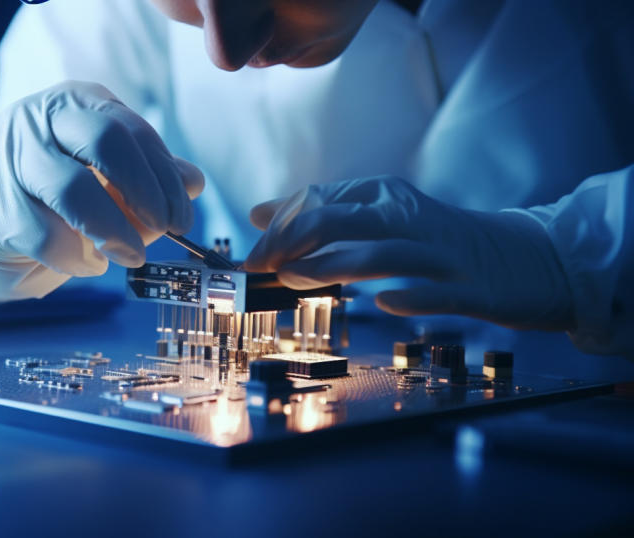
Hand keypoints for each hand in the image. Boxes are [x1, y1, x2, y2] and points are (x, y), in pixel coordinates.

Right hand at [0, 81, 203, 300]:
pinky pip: (47, 237)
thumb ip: (149, 177)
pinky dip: (77, 259)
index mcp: (76, 103)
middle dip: (145, 191)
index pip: (133, 131)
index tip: (182, 217)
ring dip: (114, 231)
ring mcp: (9, 159)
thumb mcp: (106, 180)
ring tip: (131, 256)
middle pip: (105, 141)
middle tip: (165, 228)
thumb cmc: (54, 200)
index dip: (165, 177)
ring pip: (74, 190)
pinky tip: (85, 263)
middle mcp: (38, 118)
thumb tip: (193, 182)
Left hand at [243, 176, 574, 330]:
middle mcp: (408, 216)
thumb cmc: (436, 241)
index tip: (251, 254)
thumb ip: (320, 213)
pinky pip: (437, 293)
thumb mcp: (378, 216)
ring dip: (331, 265)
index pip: (319, 200)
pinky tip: (385, 304)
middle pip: (340, 218)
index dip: (280, 226)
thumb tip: (259, 212)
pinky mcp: (471, 288)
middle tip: (259, 267)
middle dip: (291, 241)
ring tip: (292, 279)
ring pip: (381, 253)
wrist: (525, 258)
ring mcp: (439, 252)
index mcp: (384, 195)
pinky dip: (410, 297)